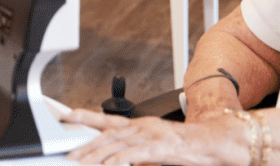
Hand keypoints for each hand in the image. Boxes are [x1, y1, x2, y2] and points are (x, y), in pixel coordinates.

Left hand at [62, 108, 252, 165]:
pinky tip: (109, 164)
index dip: (85, 118)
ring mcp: (150, 134)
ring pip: (117, 143)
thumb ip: (135, 153)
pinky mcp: (161, 146)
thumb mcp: (154, 149)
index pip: (107, 120)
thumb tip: (116, 160)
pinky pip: (136, 152)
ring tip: (82, 162)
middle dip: (86, 144)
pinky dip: (120, 158)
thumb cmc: (185, 147)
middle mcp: (141, 126)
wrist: (213, 142)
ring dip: (97, 154)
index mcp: (139, 125)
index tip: (66, 117)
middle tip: (69, 154)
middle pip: (107, 134)